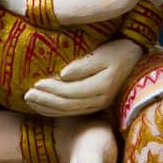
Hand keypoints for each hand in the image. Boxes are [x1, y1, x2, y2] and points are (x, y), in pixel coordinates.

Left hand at [24, 39, 140, 116]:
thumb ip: (84, 65)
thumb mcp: (103, 54)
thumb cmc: (117, 50)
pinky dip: (56, 111)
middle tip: (27, 95)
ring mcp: (99, 105)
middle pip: (68, 104)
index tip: (36, 83)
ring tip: (30, 102)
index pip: (71, 92)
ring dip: (48, 108)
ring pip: (69, 111)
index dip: (52, 89)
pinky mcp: (96, 105)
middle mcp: (101, 100)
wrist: (135, 57)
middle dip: (46, 101)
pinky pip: (74, 112)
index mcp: (102, 86)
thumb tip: (63, 74)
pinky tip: (43, 107)